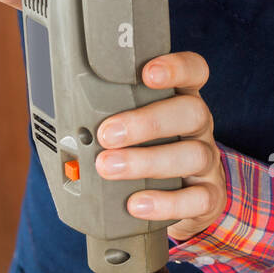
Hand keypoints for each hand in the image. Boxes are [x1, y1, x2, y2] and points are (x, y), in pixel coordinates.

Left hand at [95, 51, 226, 242]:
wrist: (184, 198)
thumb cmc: (148, 152)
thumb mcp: (135, 127)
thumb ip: (111, 118)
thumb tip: (63, 124)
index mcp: (180, 100)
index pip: (192, 72)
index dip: (177, 68)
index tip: (148, 73)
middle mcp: (198, 126)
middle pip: (191, 111)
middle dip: (147, 121)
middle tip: (107, 134)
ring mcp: (207, 160)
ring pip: (193, 154)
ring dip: (147, 161)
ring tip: (109, 168)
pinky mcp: (210, 195)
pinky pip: (197, 198)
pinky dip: (166, 202)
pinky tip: (137, 204)